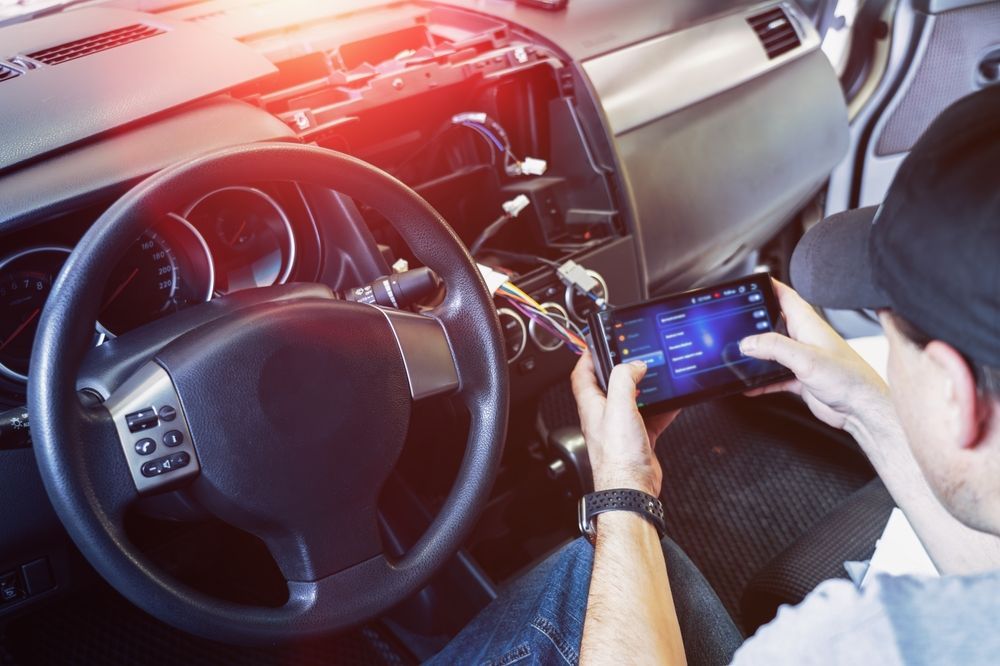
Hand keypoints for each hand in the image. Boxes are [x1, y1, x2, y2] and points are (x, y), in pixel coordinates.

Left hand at [571, 352, 677, 496]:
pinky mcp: (639, 439)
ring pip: (632, 400)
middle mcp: (604, 416)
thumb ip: (624, 379)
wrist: (632, 489)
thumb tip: (634, 365)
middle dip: (621, 370)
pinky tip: (672, 403)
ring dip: (644, 388)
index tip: (597, 344)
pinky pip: (650, 418)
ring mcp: (621, 428)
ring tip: (655, 375)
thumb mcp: (619, 407)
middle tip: (633, 356)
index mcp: (592, 406)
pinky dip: (661, 409)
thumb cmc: (618, 457)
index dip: (587, 357)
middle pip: (609, 385)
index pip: (582, 375)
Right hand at [739, 279, 890, 431]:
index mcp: (808, 324)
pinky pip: (774, 376)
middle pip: (773, 323)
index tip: (750, 283)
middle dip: (753, 322)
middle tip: (734, 323)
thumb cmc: (849, 379)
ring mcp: (802, 359)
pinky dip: (761, 381)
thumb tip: (748, 341)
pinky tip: (750, 387)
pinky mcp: (801, 379)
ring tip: (736, 356)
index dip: (768, 286)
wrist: (863, 410)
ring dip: (755, 355)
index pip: (785, 296)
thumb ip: (775, 347)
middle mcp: (804, 338)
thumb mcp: (806, 358)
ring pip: (771, 351)